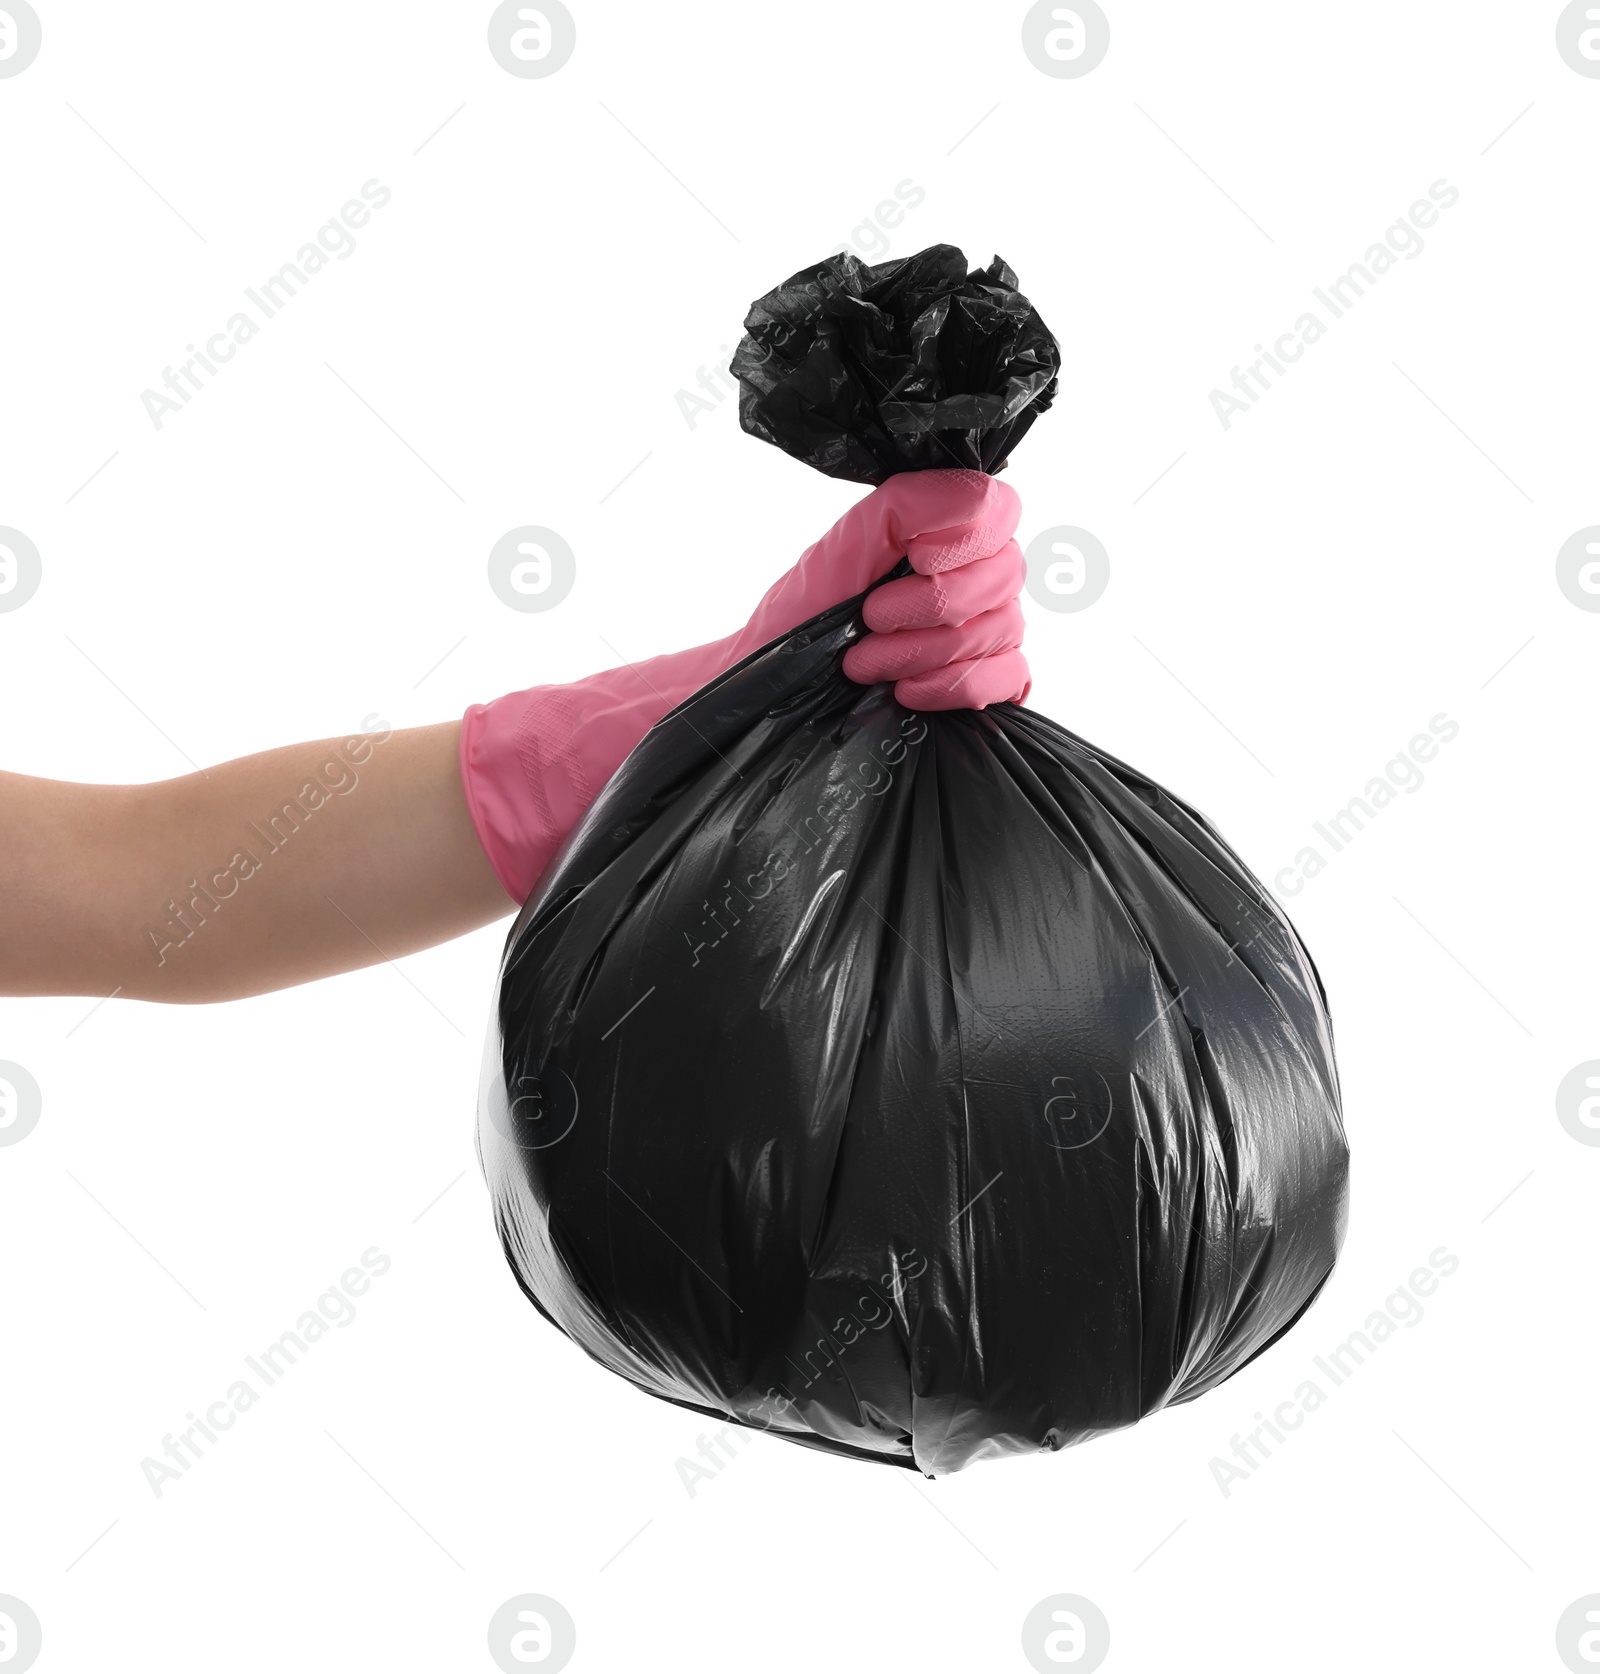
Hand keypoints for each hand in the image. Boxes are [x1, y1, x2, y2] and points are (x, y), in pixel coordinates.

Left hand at [736, 469, 1028, 709]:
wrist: (789, 672)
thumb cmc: (814, 605)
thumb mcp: (847, 543)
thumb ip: (907, 503)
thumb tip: (972, 496)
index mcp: (952, 529)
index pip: (1001, 509)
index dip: (965, 538)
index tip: (916, 558)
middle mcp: (982, 573)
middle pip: (1004, 574)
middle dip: (928, 604)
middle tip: (871, 619)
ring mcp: (993, 627)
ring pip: (1001, 628)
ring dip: (922, 651)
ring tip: (868, 661)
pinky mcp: (991, 678)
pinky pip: (1007, 677)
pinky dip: (951, 686)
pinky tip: (907, 689)